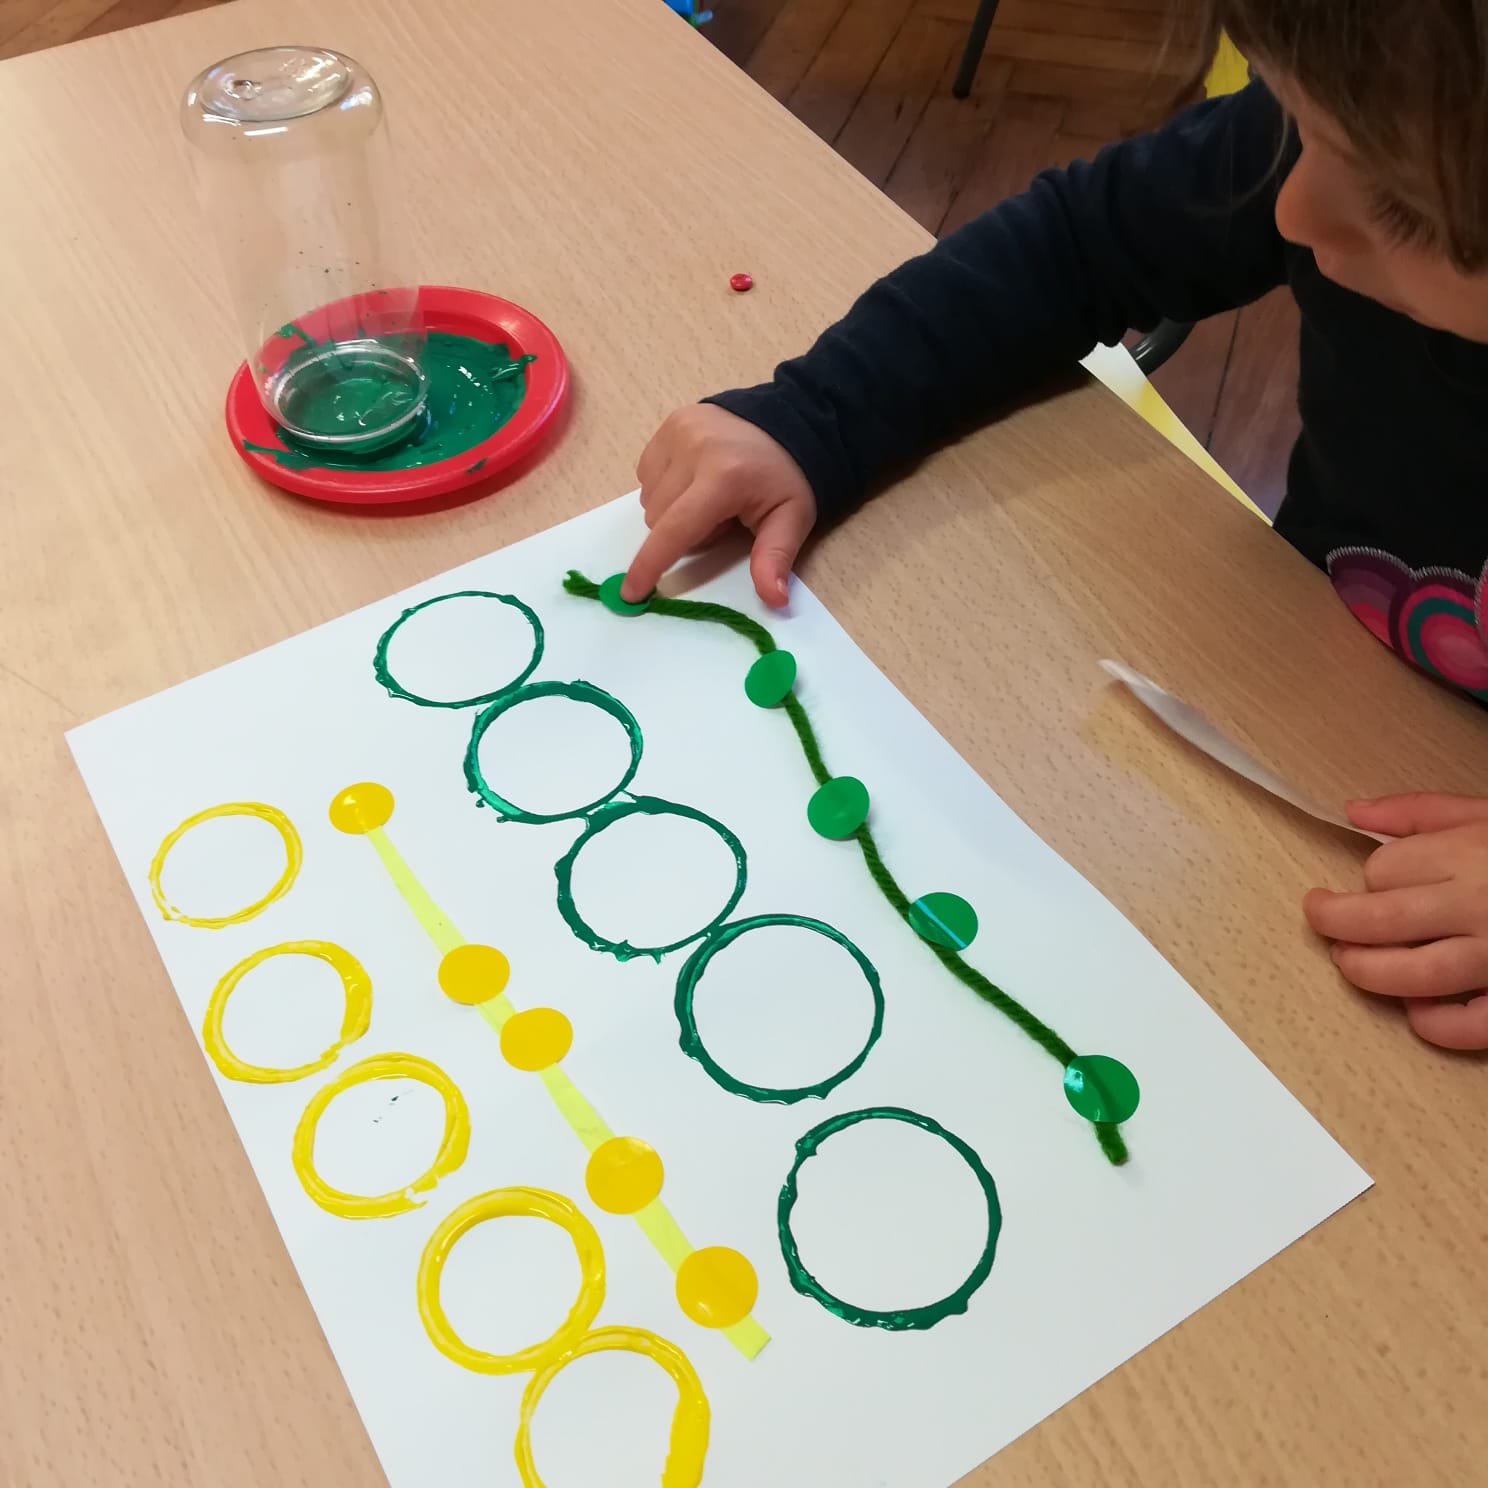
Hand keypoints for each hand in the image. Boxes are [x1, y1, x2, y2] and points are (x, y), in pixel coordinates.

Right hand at [622, 405, 816, 608]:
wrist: (791, 419)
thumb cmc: (787, 477)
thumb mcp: (792, 519)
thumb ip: (775, 559)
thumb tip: (774, 600)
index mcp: (723, 478)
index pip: (675, 530)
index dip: (650, 565)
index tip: (630, 593)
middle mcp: (693, 449)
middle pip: (658, 519)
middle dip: (683, 532)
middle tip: (721, 519)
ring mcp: (677, 432)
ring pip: (648, 498)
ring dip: (671, 510)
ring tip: (709, 496)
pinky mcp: (669, 423)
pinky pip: (647, 473)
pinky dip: (664, 486)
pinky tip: (694, 478)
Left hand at [1304, 794, 1487, 1049]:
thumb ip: (1421, 811)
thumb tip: (1354, 811)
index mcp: (1471, 854)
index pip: (1382, 871)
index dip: (1368, 878)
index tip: (1373, 879)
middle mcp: (1481, 906)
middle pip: (1378, 920)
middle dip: (1334, 923)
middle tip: (1323, 919)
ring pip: (1412, 976)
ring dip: (1366, 972)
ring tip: (1351, 962)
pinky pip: (1468, 1025)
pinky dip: (1433, 1024)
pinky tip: (1418, 1009)